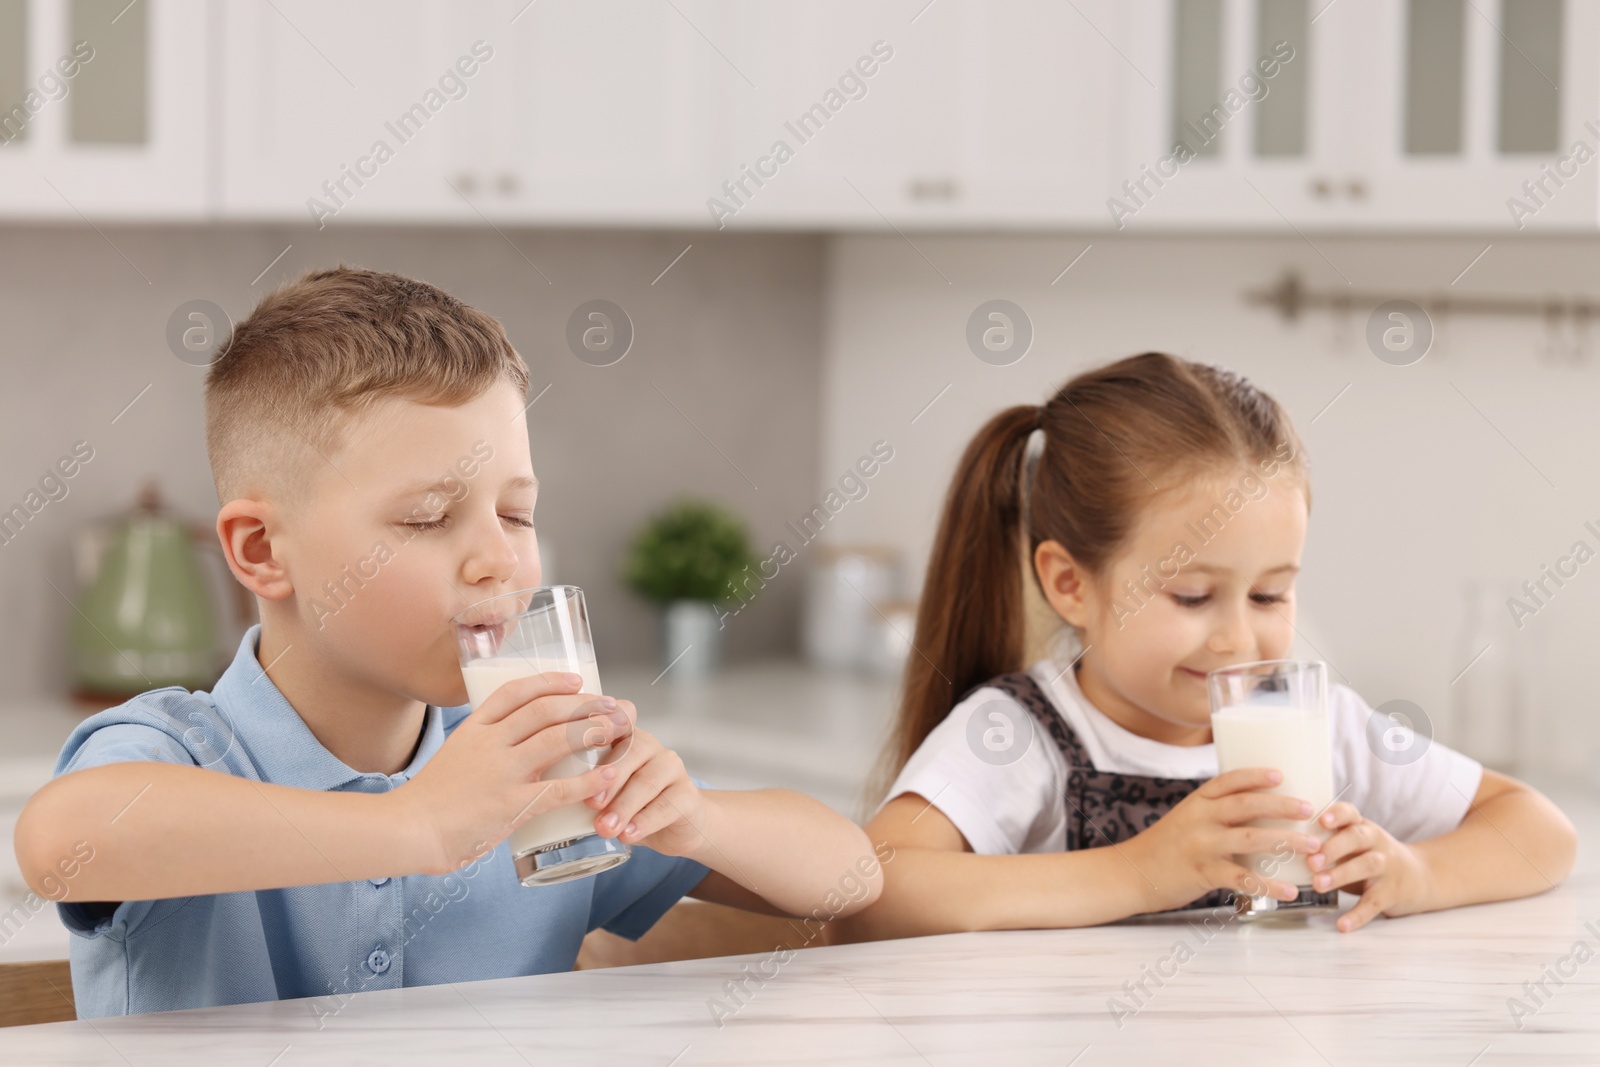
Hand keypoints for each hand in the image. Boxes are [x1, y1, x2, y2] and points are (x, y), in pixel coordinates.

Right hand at [394, 671, 631, 874]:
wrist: (408, 830)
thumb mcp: (453, 757)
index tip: (577, 681)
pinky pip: (558, 788)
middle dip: (585, 704)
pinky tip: (607, 776)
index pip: (515, 691)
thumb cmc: (430, 800)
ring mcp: (501, 772)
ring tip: (617, 731)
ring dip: (593, 732)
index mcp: (473, 729)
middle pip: (545, 710)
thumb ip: (483, 746)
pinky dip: (588, 780)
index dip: (550, 682)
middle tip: (611, 706)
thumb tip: (516, 742)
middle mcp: (489, 743)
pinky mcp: (511, 805)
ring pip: (556, 739)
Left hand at [582, 712, 707, 858]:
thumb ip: (583, 785)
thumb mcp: (603, 792)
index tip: (575, 761)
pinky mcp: (689, 794)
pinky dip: (646, 821)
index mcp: (624, 738)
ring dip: (625, 805)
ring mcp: (673, 768)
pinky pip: (668, 805)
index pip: (612, 725)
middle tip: (590, 804)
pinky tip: (629, 834)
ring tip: (605, 829)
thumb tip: (549, 797)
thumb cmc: (629, 805)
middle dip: (609, 778)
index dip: (597, 736)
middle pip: (632, 751)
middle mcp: (651, 746)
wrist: (674, 827)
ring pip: (649, 780)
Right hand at [1126, 767, 1322, 912]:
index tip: (1281, 774)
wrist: (1131, 873)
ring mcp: (1201, 846)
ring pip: (1250, 839)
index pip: (1228, 781)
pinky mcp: (1203, 873)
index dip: (1255, 776)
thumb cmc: (1165, 847)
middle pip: (1246, 805)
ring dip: (1286, 841)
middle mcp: (1199, 819)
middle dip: (1282, 806)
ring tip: (1312, 847)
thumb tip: (1259, 814)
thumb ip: (1215, 815)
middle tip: (1309, 809)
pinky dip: (1269, 884)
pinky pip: (1242, 878)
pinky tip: (1290, 890)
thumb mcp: (1185, 820)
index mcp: (1196, 803)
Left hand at [1307, 801, 1428, 931]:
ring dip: (1341, 874)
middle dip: (1333, 847)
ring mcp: (1387, 867)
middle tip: (1310, 860)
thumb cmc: (1371, 856)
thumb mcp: (1355, 842)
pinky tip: (1342, 924)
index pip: (1351, 813)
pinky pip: (1375, 903)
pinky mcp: (1392, 893)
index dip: (1337, 814)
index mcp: (1362, 826)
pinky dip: (1358, 915)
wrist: (1421, 876)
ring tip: (1318, 884)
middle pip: (1358, 837)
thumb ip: (1326, 840)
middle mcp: (1377, 842)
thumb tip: (1278, 845)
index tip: (1320, 819)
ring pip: (1367, 866)